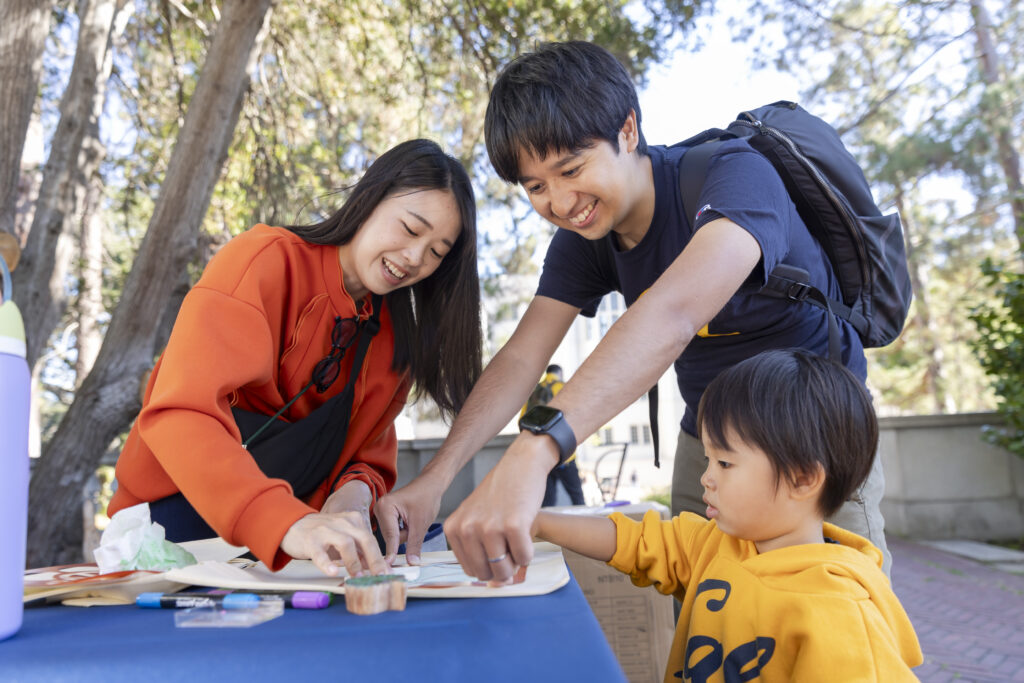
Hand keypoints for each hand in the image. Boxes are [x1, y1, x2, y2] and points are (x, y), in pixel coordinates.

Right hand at [281, 480, 387, 577]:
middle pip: (364, 539)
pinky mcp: (311, 540)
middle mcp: (342, 523)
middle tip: (380, 575)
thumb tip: (374, 567)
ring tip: (358, 576)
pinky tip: (332, 572)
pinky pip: (320, 553)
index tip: (388, 572)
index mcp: (353, 521)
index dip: (381, 557)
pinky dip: (327, 563)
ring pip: (345, 543)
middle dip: (375, 559)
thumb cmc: (321, 533)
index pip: (371, 539)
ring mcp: (326, 530)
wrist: (293, 524)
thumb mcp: (343, 537)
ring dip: (354, 562)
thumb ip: (358, 549)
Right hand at [374, 473, 444, 564]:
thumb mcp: (421, 524)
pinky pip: (394, 531)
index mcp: (385, 507)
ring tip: (413, 518)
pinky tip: (410, 519)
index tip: (388, 567)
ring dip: (405, 533)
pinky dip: (404, 529)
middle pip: (390, 537)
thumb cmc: (427, 497)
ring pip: (393, 536)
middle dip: (405, 535)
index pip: (390, 536)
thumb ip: (414, 545)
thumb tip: (411, 563)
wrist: (431, 484)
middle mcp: (379, 508)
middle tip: (415, 522)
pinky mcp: (386, 515)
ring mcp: (381, 511)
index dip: (393, 552)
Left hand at [443, 433, 555, 581]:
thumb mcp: (477, 517)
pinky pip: (524, 558)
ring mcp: (489, 527)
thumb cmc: (500, 494)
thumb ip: (479, 550)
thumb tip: (497, 584)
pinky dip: (529, 553)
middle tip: (511, 547)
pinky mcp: (513, 525)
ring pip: (503, 571)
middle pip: (485, 574)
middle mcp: (467, 528)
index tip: (497, 549)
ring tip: (517, 541)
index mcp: (453, 528)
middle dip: (502, 570)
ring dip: (516, 563)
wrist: (520, 464)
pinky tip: (526, 533)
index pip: (470, 570)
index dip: (488, 566)